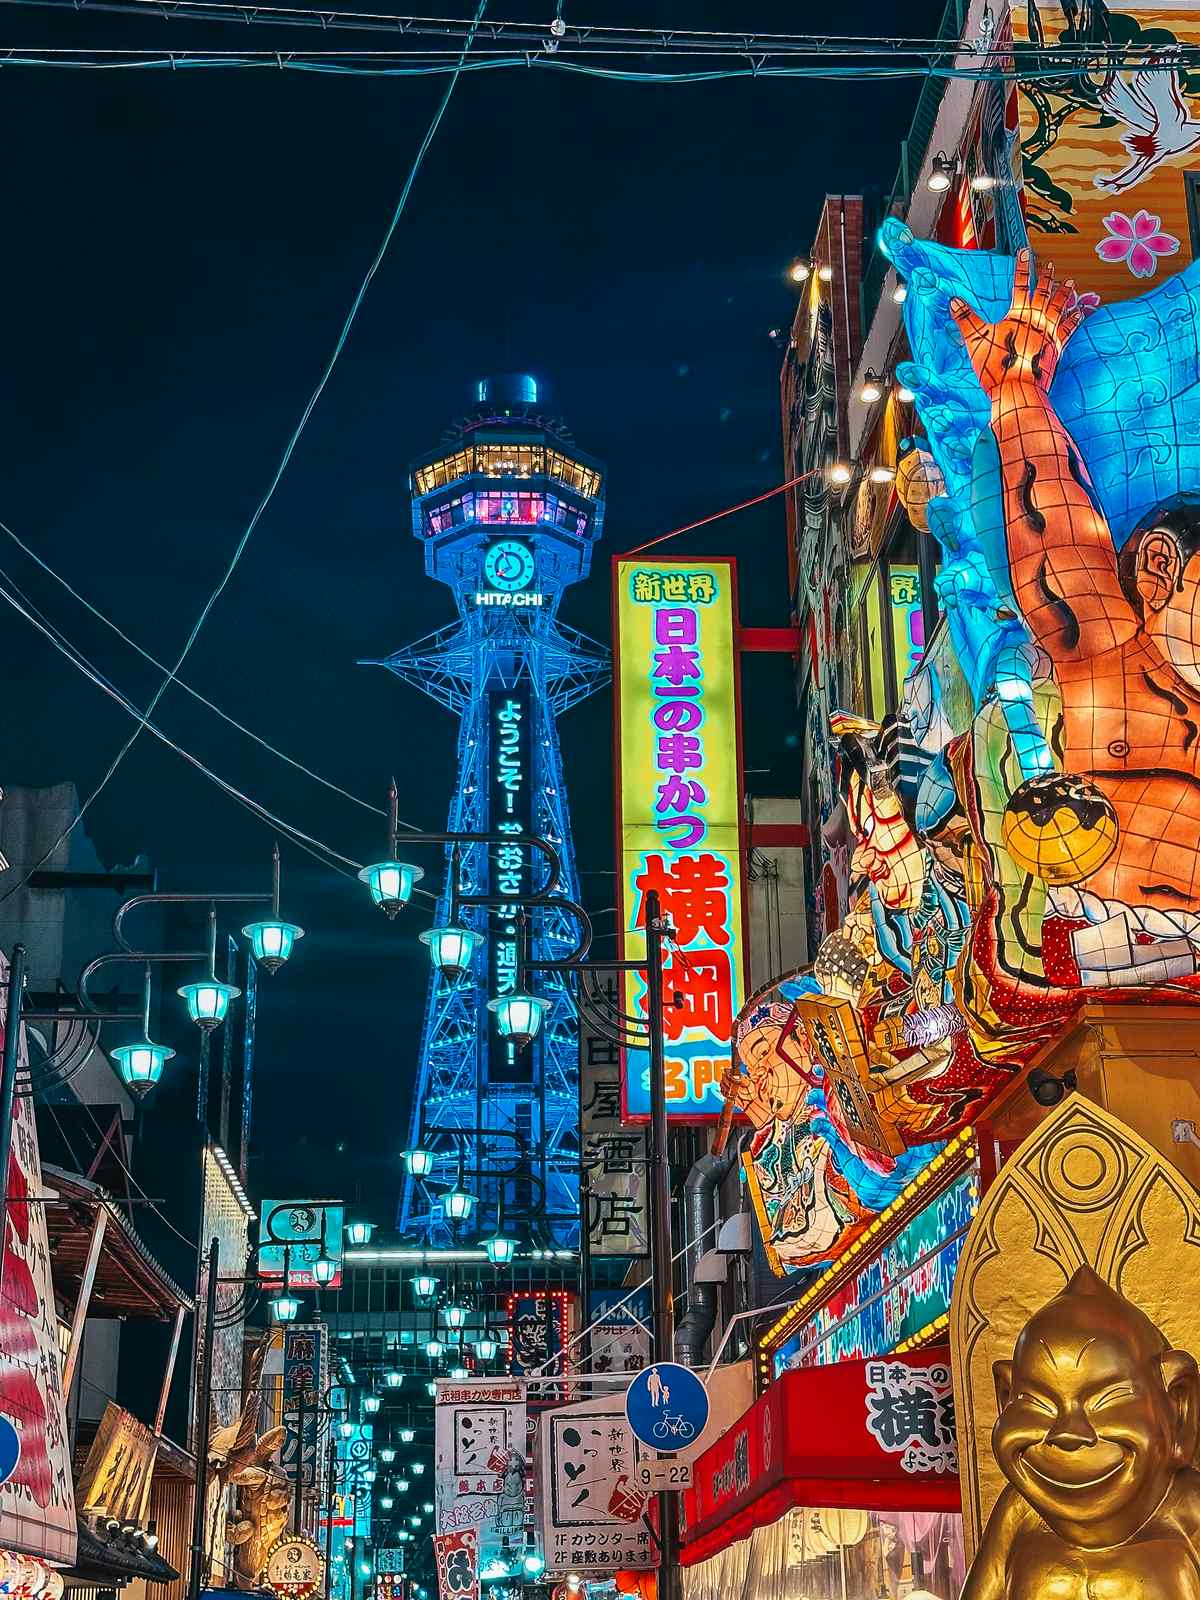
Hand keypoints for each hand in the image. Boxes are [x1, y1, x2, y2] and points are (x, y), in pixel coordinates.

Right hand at [951, 248, 1081, 396]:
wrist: (1017, 392)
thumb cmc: (995, 367)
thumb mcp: (975, 340)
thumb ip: (966, 318)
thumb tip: (954, 300)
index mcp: (1017, 315)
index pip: (1020, 284)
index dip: (1022, 267)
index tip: (1025, 251)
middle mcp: (1036, 320)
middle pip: (1042, 293)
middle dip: (1045, 278)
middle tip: (1049, 265)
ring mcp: (1049, 334)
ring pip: (1059, 308)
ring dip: (1064, 295)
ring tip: (1070, 284)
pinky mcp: (1056, 348)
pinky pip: (1068, 330)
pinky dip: (1074, 319)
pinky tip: (1080, 312)